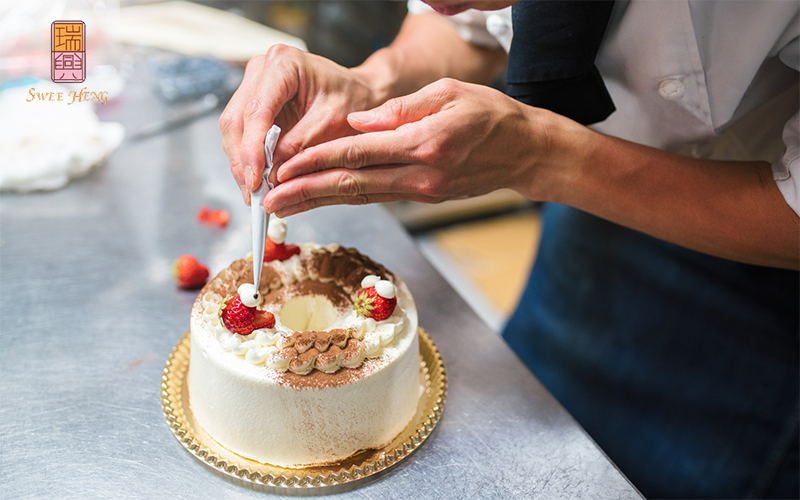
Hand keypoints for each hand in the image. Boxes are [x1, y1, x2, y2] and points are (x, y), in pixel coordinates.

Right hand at [219, 44, 381, 203]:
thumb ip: (301, 145)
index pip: (258, 110)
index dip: (252, 149)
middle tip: (253, 194)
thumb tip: (272, 173)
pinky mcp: (253, 102)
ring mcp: (254, 84)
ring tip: (254, 194)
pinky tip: (257, 181)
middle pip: (237, 120)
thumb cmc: (352, 100)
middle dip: (243, 161)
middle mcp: (262, 69)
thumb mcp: (332, 124)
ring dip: (241, 163)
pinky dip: (247, 159)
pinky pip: (241, 134)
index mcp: (284, 63)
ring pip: (234, 129)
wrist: (359, 92)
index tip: (256, 180)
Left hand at [265, 78, 549, 215]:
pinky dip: (345, 199)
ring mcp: (421, 190)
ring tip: (283, 206)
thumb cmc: (493, 115)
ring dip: (319, 201)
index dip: (316, 161)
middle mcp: (419, 174)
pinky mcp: (423, 196)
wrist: (527, 152)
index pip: (358, 152)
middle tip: (268, 200)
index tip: (283, 166)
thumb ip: (402, 109)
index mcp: (424, 144)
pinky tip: (320, 199)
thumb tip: (358, 122)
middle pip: (352, 185)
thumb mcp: (451, 93)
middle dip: (306, 192)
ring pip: (360, 196)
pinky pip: (376, 196)